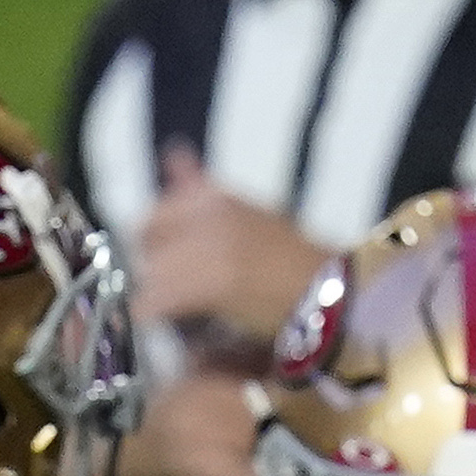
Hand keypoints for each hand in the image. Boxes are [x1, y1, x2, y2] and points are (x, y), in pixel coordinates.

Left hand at [135, 144, 332, 341]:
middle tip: (178, 292)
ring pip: (149, 276)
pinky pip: (155, 303)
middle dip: (153, 271)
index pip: (153, 217)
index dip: (155, 246)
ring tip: (186, 310)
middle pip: (146, 246)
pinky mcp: (213, 282)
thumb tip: (171, 152)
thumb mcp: (243, 213)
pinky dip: (157, 318)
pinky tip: (176, 323)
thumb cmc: (288, 260)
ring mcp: (212, 246)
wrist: (329, 292)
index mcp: (216, 196)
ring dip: (158, 298)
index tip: (171, 265)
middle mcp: (210, 213)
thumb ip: (198, 187)